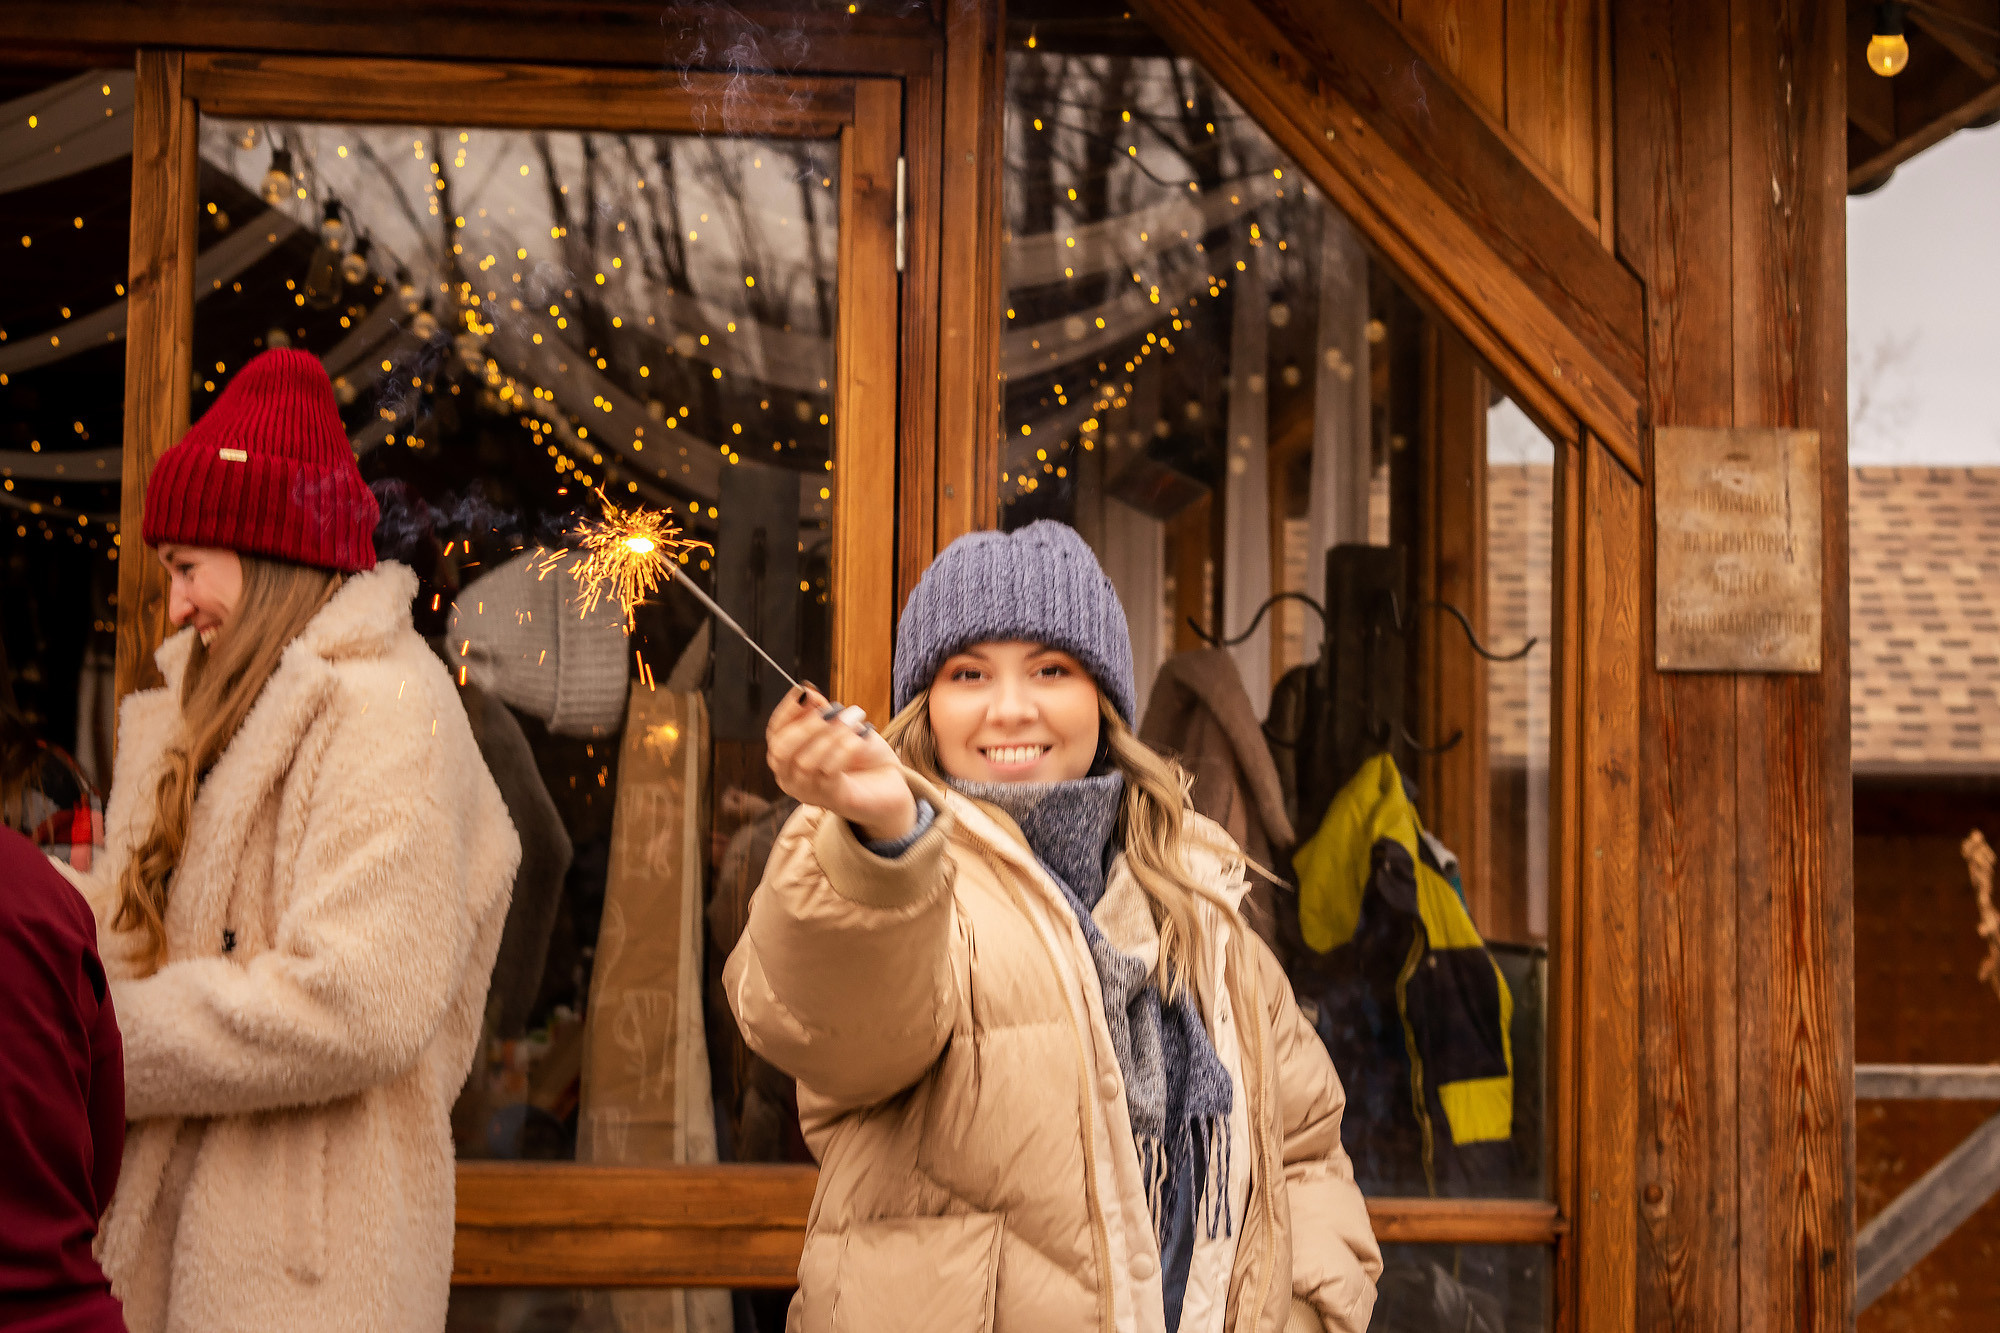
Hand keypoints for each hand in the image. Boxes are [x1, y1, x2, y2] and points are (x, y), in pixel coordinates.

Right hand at [766, 686, 917, 842]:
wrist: (889, 780)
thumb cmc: (860, 752)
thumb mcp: (840, 726)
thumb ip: (822, 712)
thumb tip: (808, 693)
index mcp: (788, 755)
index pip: (775, 732)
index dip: (787, 711)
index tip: (804, 692)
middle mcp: (790, 776)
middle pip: (782, 750)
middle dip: (805, 726)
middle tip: (831, 711)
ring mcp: (808, 791)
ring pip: (806, 762)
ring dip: (831, 736)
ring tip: (854, 719)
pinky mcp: (831, 799)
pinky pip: (829, 772)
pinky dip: (844, 750)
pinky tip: (860, 737)